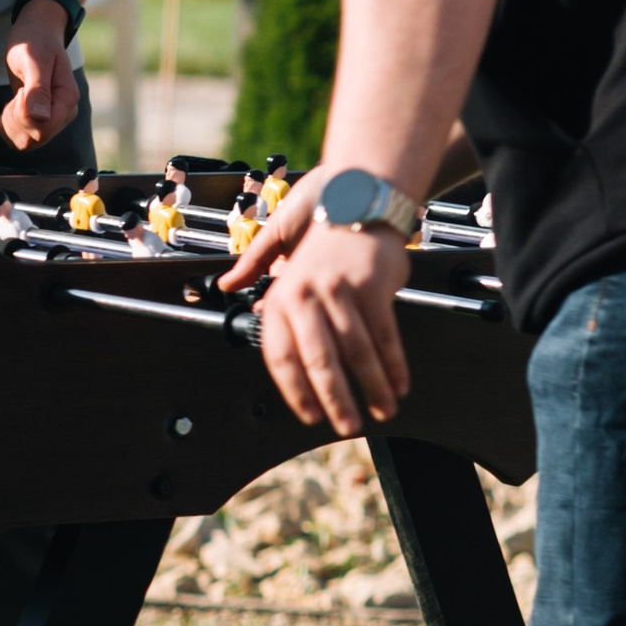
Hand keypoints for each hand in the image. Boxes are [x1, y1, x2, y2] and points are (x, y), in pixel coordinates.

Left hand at [1, 0, 80, 149]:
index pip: (43, 130)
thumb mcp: (34, 60)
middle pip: (34, 140)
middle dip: (15, 120)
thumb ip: (38, 90)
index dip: (23, 116)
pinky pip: (20, 139)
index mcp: (68, 99)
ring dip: (11, 124)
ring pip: (26, 143)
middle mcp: (64, 113)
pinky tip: (11, 106)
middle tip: (17, 92)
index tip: (22, 91)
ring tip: (14, 98)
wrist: (36, 32)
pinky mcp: (40, 120)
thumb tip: (40, 119)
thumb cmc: (35, 41)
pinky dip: (8, 127)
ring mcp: (53, 118)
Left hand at [222, 169, 412, 436]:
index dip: (297, 392)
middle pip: (321, 361)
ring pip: (357, 353)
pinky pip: (385, 336)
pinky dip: (394, 364)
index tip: (310, 416)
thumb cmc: (320, 232)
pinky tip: (399, 383)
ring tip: (382, 410)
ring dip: (373, 388)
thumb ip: (254, 269)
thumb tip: (226, 284)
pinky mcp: (372, 288)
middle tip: (348, 426)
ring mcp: (340, 292)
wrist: (357, 199)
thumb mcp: (278, 248)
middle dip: (337, 400)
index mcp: (281, 296)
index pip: (282, 356)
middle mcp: (306, 296)